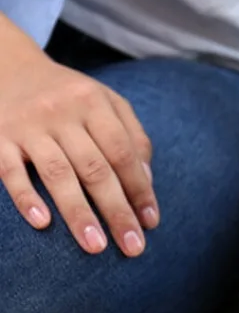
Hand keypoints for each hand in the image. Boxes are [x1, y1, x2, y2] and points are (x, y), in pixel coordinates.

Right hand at [0, 17, 157, 256]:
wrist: (8, 66)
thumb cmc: (69, 95)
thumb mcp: (106, 102)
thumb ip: (132, 136)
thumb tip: (147, 182)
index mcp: (95, 103)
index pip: (124, 153)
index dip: (140, 189)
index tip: (151, 222)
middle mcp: (63, 113)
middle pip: (96, 168)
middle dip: (117, 210)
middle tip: (133, 246)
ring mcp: (28, 126)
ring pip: (58, 174)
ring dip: (79, 213)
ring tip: (96, 246)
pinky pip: (11, 170)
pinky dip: (26, 196)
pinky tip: (43, 223)